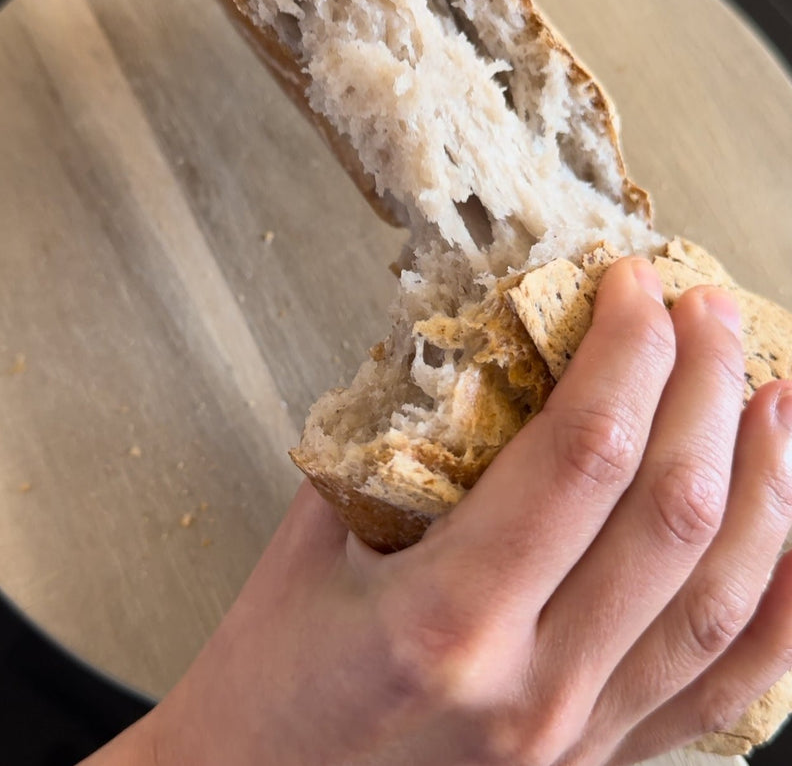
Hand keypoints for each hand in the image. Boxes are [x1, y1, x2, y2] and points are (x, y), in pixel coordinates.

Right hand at [83, 257, 791, 765]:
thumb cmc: (264, 689)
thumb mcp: (308, 546)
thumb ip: (395, 448)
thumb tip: (471, 357)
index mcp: (445, 620)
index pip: (581, 453)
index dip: (625, 352)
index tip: (635, 287)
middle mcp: (534, 686)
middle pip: (668, 509)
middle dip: (703, 386)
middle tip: (709, 313)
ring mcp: (580, 738)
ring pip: (719, 597)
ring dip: (765, 480)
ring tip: (772, 397)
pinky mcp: (600, 764)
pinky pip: (726, 691)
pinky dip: (780, 609)